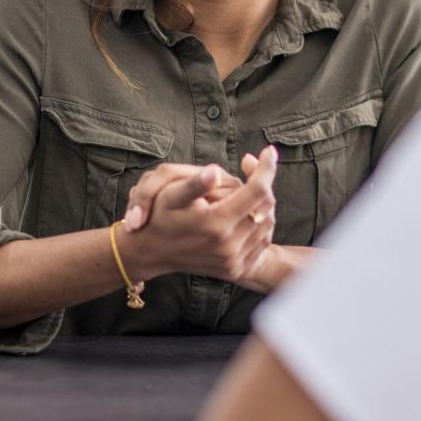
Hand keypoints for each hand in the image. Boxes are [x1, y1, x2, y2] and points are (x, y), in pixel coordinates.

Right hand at [121, 146, 278, 282]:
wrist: (151, 252)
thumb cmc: (159, 217)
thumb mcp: (169, 195)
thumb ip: (194, 184)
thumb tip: (215, 172)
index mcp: (215, 223)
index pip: (257, 190)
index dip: (266, 168)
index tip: (269, 151)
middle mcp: (228, 246)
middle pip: (265, 205)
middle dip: (263, 182)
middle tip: (252, 168)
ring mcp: (233, 261)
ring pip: (267, 223)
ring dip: (263, 202)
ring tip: (247, 189)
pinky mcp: (236, 269)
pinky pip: (262, 242)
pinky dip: (260, 223)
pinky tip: (247, 211)